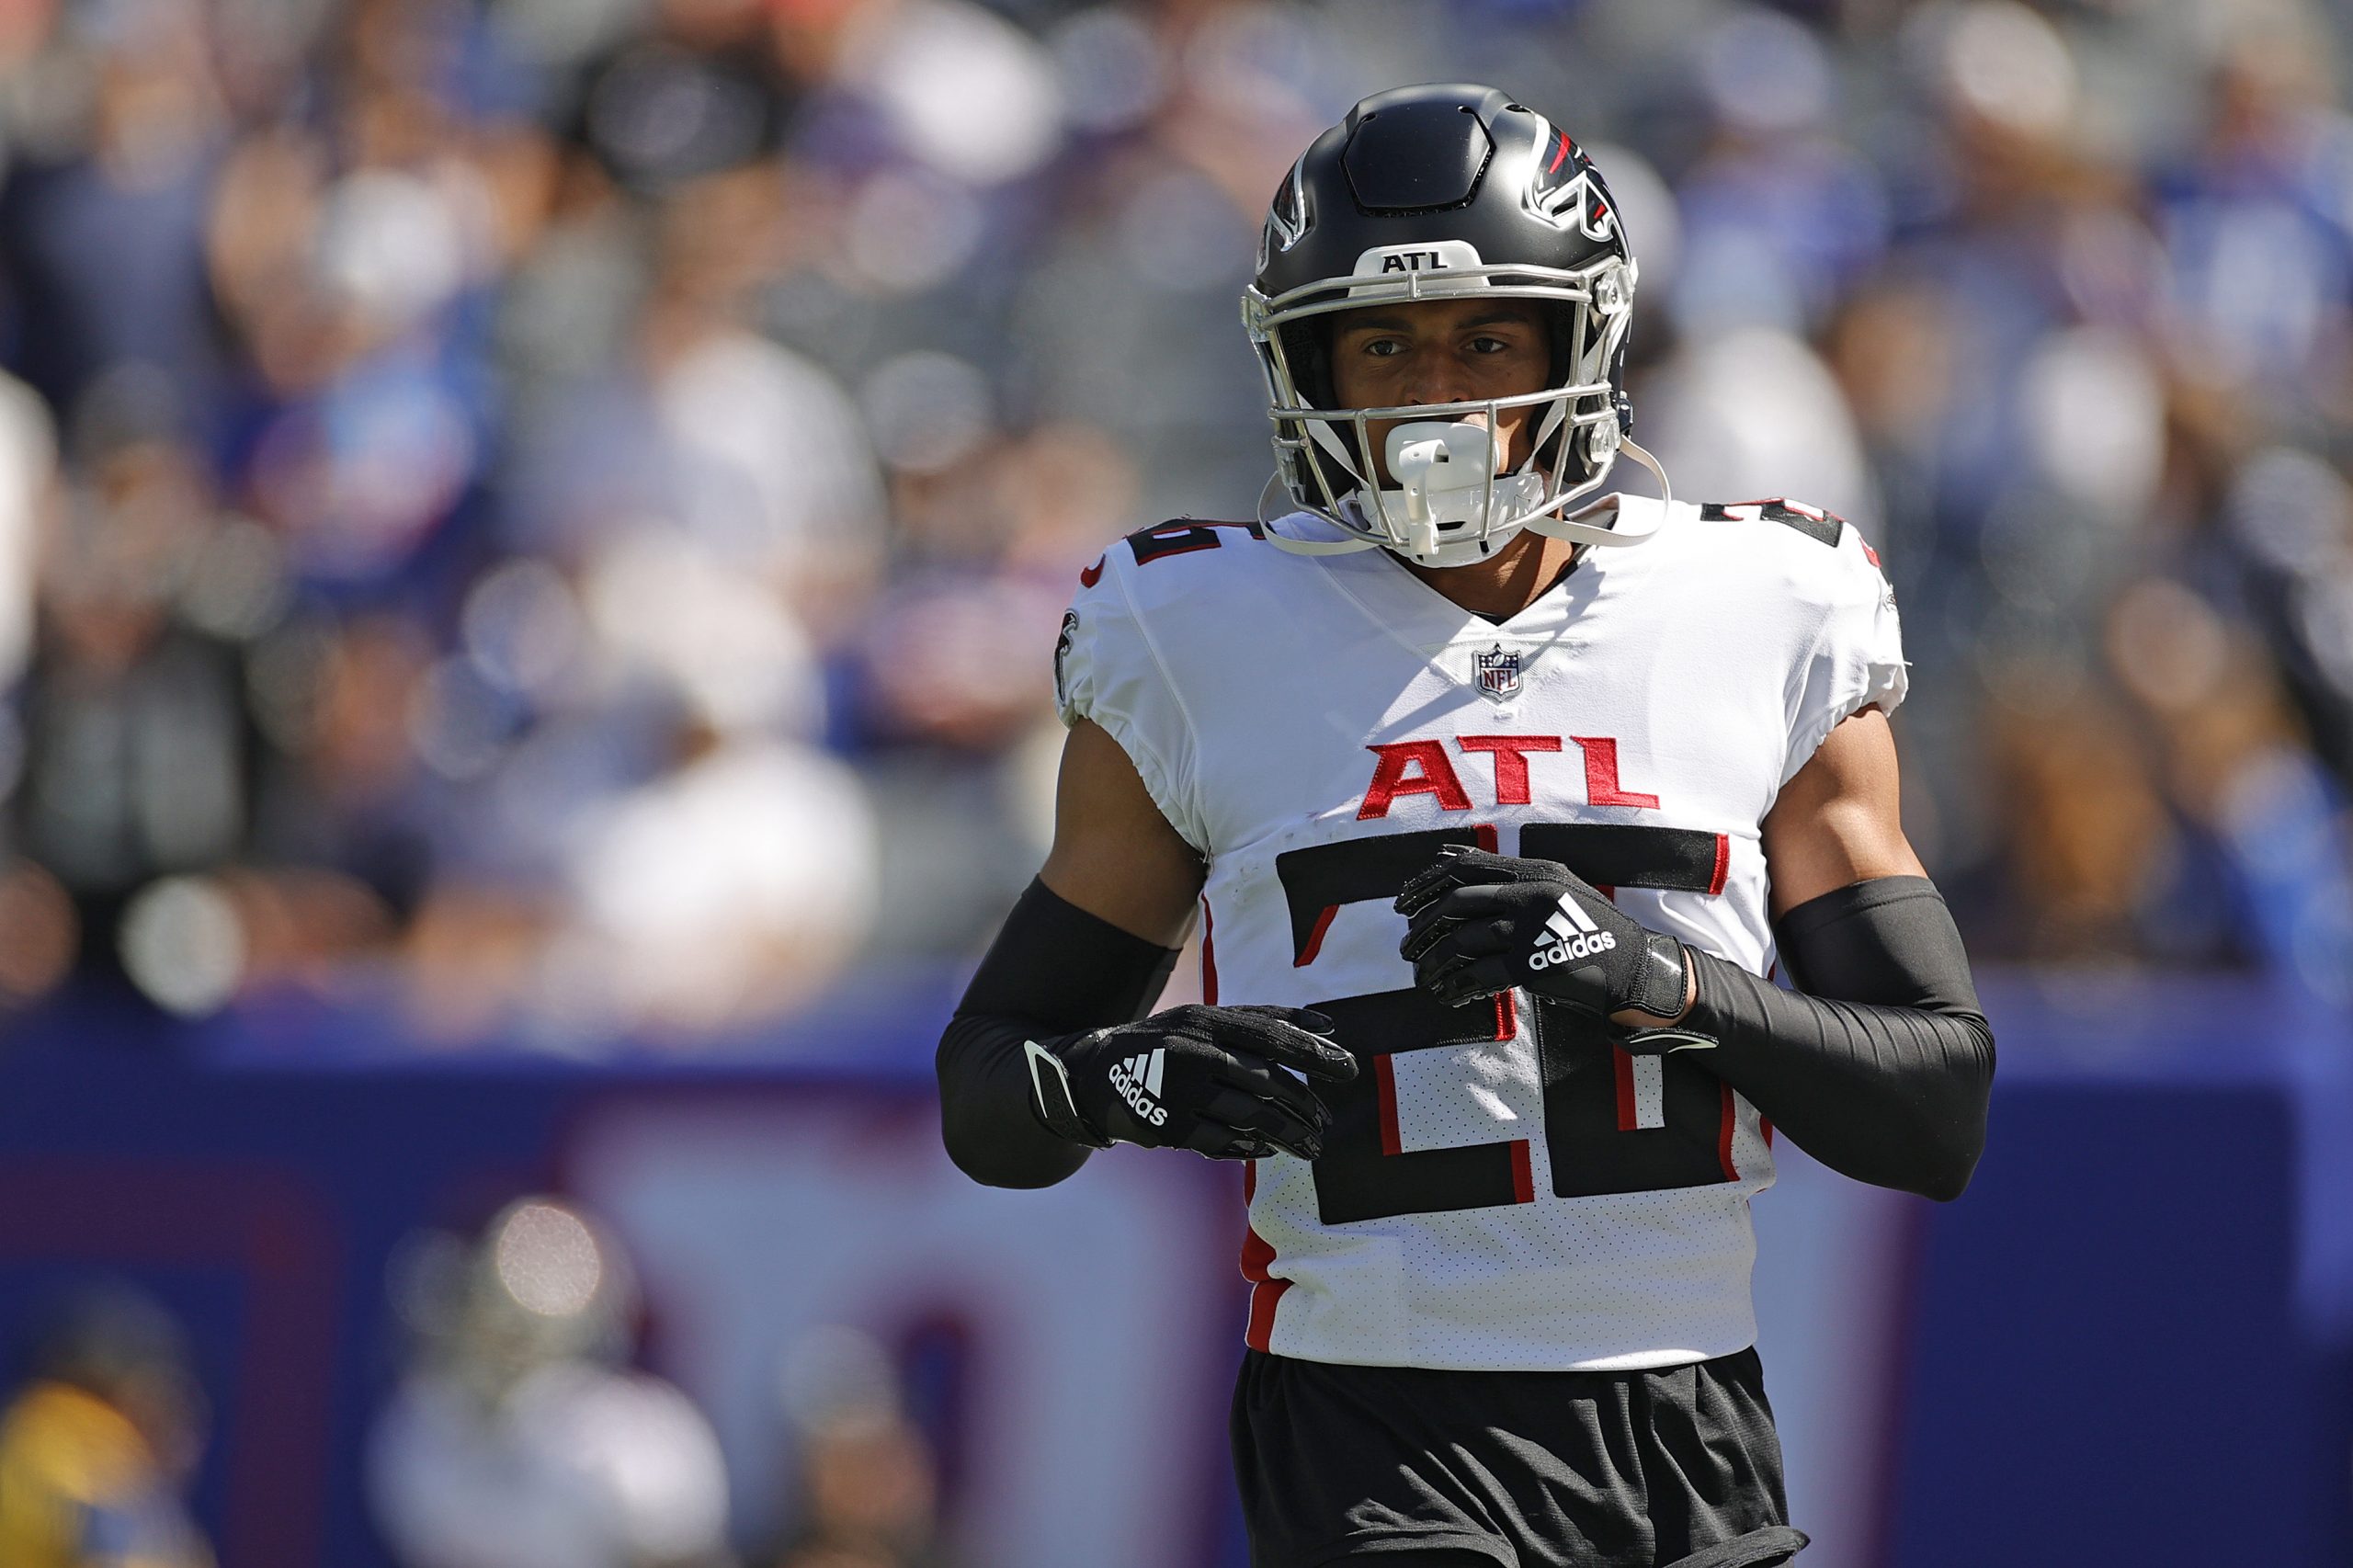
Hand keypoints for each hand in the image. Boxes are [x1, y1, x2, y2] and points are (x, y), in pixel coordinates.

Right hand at [1024, 1004, 1357, 1159]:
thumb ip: (1264, 1019)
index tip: (1349, 1069)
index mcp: (1206, 1019)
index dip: (1313, 1053)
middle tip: (1326, 1123)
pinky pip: (1222, 1142)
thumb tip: (1328, 1027)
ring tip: (1311, 1146)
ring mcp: (1180, 1091)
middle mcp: (1193, 1051)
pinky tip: (1268, 1149)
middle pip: (1265, 1080)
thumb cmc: (1166, 1043)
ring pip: (1249, 1115)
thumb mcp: (1205, 1019)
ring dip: (1287, 1133)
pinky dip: (1251, 1147)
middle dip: (1304, 1104)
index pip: (1271, 1035)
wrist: (1096, 1074)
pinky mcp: (1169, 1126)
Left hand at [1394, 845, 1690, 1021]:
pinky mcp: (1532, 964)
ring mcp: (1530, 927)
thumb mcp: (1554, 885)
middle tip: (1406, 948)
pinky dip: (1458, 987)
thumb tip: (1446, 855)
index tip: (1402, 904)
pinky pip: (1479, 975)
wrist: (1633, 967)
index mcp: (1531, 870)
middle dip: (1421, 927)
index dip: (1424, 884)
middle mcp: (1529, 891)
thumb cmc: (1588, 928)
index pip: (1463, 866)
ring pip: (1461, 942)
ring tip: (1423, 977)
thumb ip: (1505, 872)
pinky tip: (1449, 997)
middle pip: (1454, 903)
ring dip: (1434, 962)